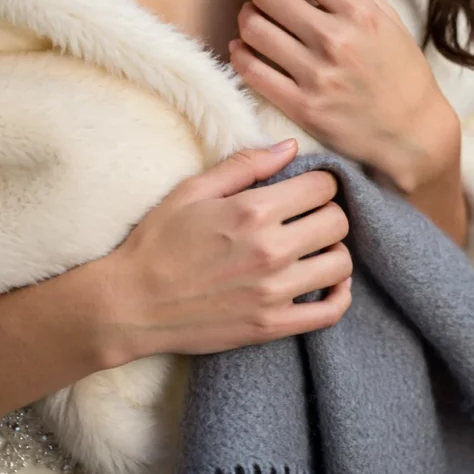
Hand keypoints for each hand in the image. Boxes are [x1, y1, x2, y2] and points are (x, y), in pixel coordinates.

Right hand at [102, 141, 351, 361]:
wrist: (133, 303)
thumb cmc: (158, 241)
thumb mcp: (193, 190)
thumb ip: (245, 165)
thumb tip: (290, 147)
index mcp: (252, 211)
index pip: (321, 187)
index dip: (319, 182)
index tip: (308, 187)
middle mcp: (270, 250)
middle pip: (336, 222)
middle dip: (328, 212)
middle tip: (309, 215)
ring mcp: (274, 291)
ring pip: (340, 264)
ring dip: (332, 250)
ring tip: (313, 247)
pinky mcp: (273, 325)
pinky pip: (330, 312)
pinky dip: (339, 295)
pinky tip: (326, 281)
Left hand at [228, 0, 460, 193]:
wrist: (414, 134)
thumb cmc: (401, 70)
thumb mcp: (385, 16)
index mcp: (358, 12)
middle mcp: (336, 40)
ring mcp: (317, 76)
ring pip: (252, 28)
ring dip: (246, 16)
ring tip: (255, 17)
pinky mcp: (302, 108)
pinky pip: (251, 70)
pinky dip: (239, 53)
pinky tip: (245, 47)